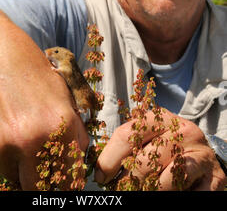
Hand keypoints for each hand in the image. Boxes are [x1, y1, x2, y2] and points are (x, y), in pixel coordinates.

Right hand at [0, 9, 88, 189]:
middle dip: (42, 180)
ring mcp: (0, 146)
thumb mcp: (60, 91)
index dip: (68, 179)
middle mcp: (29, 141)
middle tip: (41, 164)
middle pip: (39, 188)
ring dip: (18, 163)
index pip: (70, 177)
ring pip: (14, 175)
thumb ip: (72, 128)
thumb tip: (76, 161)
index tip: (63, 175)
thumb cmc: (27, 66)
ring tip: (16, 128)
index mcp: (58, 124)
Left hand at [95, 109, 226, 190]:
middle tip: (121, 189)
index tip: (101, 177)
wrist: (205, 154)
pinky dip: (177, 196)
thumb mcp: (150, 138)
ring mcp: (200, 153)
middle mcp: (183, 131)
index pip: (127, 134)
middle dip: (128, 180)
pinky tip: (169, 193)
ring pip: (166, 180)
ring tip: (144, 191)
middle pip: (144, 160)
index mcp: (160, 117)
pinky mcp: (215, 177)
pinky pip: (191, 193)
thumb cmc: (168, 147)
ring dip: (150, 191)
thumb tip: (99, 169)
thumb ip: (128, 145)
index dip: (109, 159)